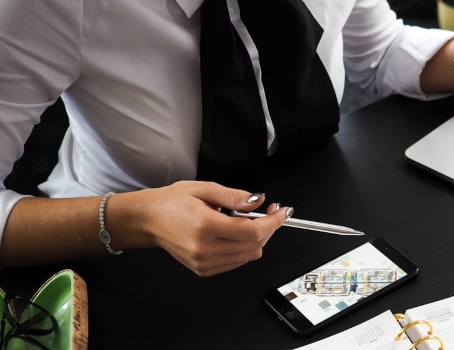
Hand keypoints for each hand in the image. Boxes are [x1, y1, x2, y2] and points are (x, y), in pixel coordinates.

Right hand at [121, 181, 288, 276]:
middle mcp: (205, 248)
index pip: (252, 232)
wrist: (147, 221)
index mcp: (205, 226)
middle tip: (269, 212)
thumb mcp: (204, 189)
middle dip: (268, 228)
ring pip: (249, 256)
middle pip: (254, 245)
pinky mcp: (204, 270)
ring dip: (257, 239)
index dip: (273, 222)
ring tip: (247, 221)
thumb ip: (234, 196)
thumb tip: (258, 201)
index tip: (282, 212)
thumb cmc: (171, 202)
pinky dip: (244, 248)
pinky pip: (237, 262)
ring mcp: (204, 263)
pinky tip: (235, 234)